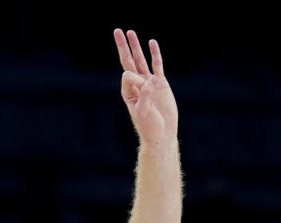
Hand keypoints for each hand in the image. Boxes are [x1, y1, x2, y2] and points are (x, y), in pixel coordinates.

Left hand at [114, 29, 177, 143]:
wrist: (162, 133)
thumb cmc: (149, 126)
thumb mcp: (143, 111)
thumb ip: (143, 95)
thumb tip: (145, 80)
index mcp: (128, 92)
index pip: (128, 76)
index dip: (135, 79)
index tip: (145, 90)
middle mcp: (137, 84)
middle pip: (129, 61)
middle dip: (123, 46)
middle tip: (117, 31)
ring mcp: (149, 82)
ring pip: (141, 60)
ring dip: (136, 46)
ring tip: (130, 32)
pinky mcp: (161, 83)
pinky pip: (157, 65)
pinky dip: (155, 54)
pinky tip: (152, 43)